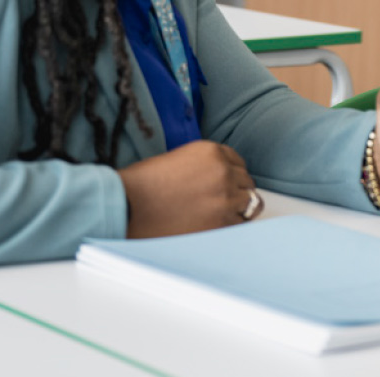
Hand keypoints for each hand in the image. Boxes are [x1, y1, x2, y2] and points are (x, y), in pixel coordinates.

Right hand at [118, 140, 262, 238]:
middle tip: (221, 203)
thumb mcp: (178, 160)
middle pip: (247, 182)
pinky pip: (241, 225)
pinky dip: (232, 227)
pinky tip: (216, 228)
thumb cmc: (143, 184)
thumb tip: (216, 181)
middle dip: (236, 192)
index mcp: (212, 152)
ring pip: (251, 203)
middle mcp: (224, 172)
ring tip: (221, 216)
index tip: (225, 185)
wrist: (128, 206)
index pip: (238, 162)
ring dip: (239, 209)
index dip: (231, 176)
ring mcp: (225, 198)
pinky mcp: (221, 223)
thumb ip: (203, 167)